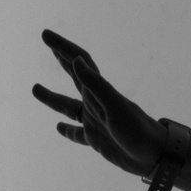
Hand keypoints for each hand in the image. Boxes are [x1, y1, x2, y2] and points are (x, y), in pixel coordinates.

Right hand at [33, 29, 168, 178]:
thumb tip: (77, 60)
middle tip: (47, 41)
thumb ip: (96, 85)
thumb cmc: (137, 130)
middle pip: (74, 76)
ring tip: (34, 88)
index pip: (78, 62)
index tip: (45, 35)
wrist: (155, 156)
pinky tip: (59, 128)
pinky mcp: (97, 140)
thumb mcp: (115, 107)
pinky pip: (77, 133)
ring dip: (52, 98)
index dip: (62, 47)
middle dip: (60, 58)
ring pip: (68, 107)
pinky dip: (67, 130)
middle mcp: (96, 103)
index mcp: (99, 92)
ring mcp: (96, 121)